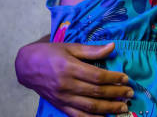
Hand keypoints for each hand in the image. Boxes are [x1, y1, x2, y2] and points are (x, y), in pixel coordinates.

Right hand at [15, 40, 132, 116]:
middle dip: (116, 94)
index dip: (113, 79)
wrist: (26, 66)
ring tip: (123, 107)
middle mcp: (66, 84)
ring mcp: (62, 97)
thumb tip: (112, 47)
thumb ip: (92, 50)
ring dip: (109, 108)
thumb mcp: (70, 47)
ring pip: (89, 107)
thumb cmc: (50, 53)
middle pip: (96, 92)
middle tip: (130, 93)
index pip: (97, 76)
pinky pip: (78, 116)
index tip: (125, 79)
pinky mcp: (60, 105)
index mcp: (69, 67)